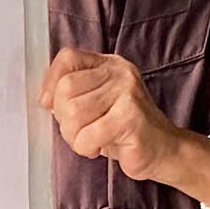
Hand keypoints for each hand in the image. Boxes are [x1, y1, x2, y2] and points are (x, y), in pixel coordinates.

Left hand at [38, 47, 190, 182]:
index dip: (50, 82)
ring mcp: (128, 92)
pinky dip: (85, 147)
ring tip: (89, 140)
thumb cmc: (123, 130)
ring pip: (74, 113)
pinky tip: (97, 148)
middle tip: (78, 131)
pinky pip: (88, 135)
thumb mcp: (95, 105)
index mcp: (109, 65)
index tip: (48, 104)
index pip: (68, 58)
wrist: (164, 150)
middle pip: (66, 88)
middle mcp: (120, 73)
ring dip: (73, 136)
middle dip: (63, 118)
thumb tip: (45, 98)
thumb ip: (72, 94)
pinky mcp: (131, 117)